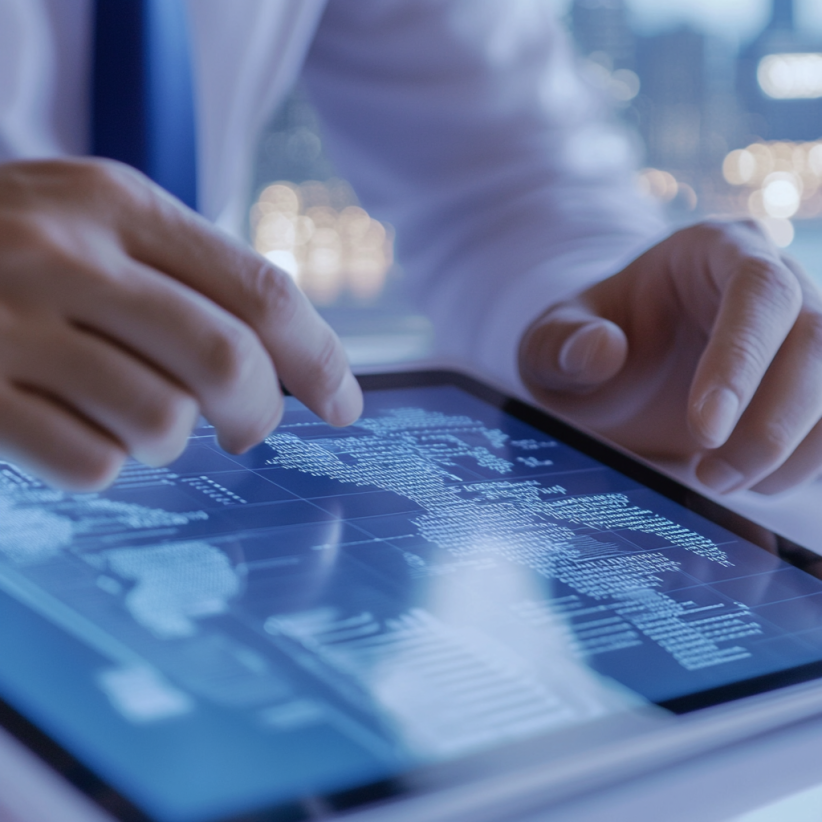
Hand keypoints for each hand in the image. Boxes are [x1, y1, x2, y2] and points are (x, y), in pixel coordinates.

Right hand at [0, 159, 361, 489]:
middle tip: (249, 431)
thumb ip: (186, 279)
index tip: (345, 405)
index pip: (261, 291)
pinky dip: (104, 463)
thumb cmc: (9, 248)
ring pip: (160, 422)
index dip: (321, 358)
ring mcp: (8, 323)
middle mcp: (65, 253)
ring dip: (168, 440)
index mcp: (117, 203)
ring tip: (138, 418)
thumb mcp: (95, 223)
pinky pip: (89, 463)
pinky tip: (76, 430)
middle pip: (226, 362)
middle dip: (258, 414)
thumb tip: (292, 365)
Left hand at [519, 220, 821, 494]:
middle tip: (711, 477)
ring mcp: (804, 328)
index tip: (704, 427)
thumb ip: (561, 343)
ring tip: (722, 480)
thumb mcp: (551, 343)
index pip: (757, 291)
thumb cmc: (590, 343)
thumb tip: (601, 349)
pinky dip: (806, 461)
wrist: (621, 366)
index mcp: (713, 251)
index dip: (741, 359)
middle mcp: (775, 280)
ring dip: (794, 450)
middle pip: (818, 340)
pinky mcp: (814, 380)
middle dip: (771, 423)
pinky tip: (754, 480)